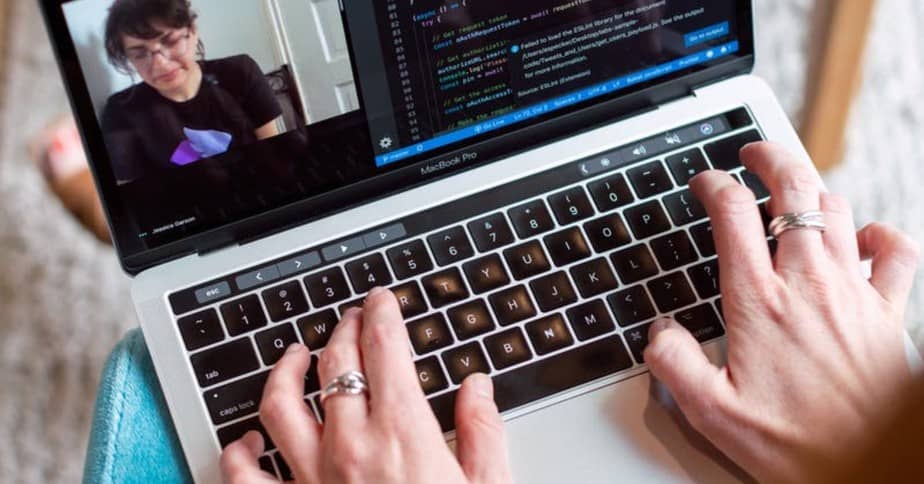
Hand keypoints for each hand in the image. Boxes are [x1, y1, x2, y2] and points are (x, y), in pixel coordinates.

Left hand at [220, 287, 513, 483]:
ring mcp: (312, 478)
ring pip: (279, 404)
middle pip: (335, 363)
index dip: (381, 314)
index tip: (380, 300)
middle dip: (344, 328)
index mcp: (403, 436)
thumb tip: (477, 387)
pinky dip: (239, 451)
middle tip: (353, 317)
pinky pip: (244, 475)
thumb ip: (482, 431)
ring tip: (296, 354)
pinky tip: (248, 438)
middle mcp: (351, 447)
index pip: (385, 350)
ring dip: (284, 369)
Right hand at [644, 142, 919, 482]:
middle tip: (753, 153)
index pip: (732, 214)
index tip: (704, 183)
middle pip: (793, 189)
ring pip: (837, 210)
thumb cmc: (798, 447)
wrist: (875, 470)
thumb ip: (673, 364)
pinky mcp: (889, 311)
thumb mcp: (712, 414)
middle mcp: (808, 285)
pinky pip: (896, 250)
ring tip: (793, 193)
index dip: (713, 184)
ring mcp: (853, 293)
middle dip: (769, 158)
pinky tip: (864, 238)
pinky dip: (880, 233)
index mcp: (759, 303)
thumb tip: (659, 330)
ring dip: (813, 191)